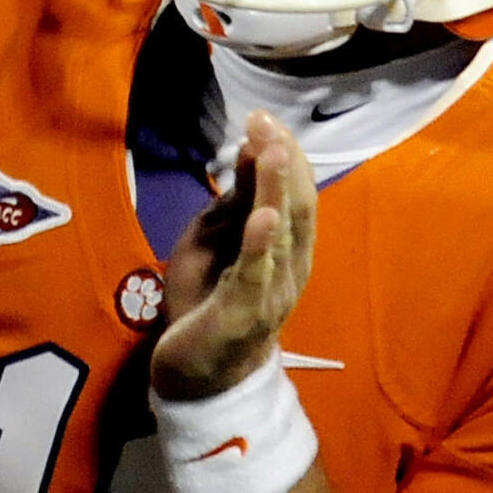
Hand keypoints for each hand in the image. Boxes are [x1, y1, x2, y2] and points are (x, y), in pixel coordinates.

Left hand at [153, 113, 317, 402]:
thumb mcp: (216, 239)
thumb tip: (249, 149)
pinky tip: (261, 216)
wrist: (197, 375)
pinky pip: (253, 276)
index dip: (283, 155)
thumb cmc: (208, 300)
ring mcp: (270, 294)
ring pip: (279, 236)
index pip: (295, 194)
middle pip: (294, 208)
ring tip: (272, 151)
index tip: (264, 117)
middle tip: (265, 121)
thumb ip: (234, 202)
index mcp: (286, 250)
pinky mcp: (241, 315)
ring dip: (275, 190)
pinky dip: (259, 245)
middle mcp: (289, 269)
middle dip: (281, 161)